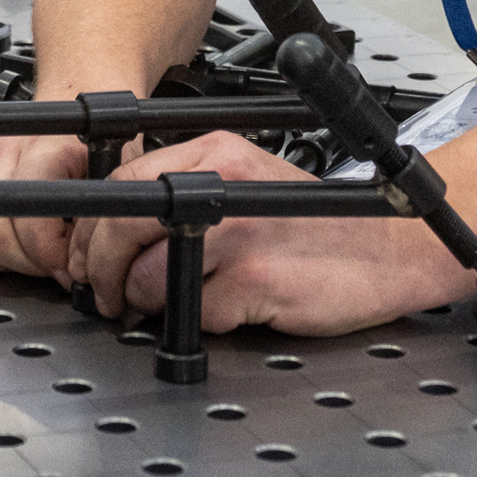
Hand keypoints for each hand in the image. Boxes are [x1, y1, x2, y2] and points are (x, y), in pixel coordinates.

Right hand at [0, 133, 90, 280]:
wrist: (64, 119)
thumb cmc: (85, 149)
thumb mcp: (107, 177)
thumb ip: (96, 216)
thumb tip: (84, 263)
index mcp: (43, 147)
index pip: (29, 222)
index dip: (51, 257)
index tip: (68, 268)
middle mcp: (2, 152)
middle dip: (28, 264)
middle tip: (52, 265)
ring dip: (6, 260)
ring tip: (33, 249)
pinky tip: (2, 240)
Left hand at [72, 132, 468, 335]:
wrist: (390, 249)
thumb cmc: (316, 225)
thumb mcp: (246, 185)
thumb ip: (186, 197)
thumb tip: (114, 236)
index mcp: (214, 154)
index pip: (120, 186)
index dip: (91, 233)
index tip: (86, 260)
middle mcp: (222, 184)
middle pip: (119, 227)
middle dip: (99, 272)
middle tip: (105, 296)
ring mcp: (239, 233)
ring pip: (147, 278)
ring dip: (148, 306)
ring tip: (171, 307)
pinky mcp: (257, 281)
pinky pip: (196, 314)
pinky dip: (203, 323)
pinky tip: (230, 311)